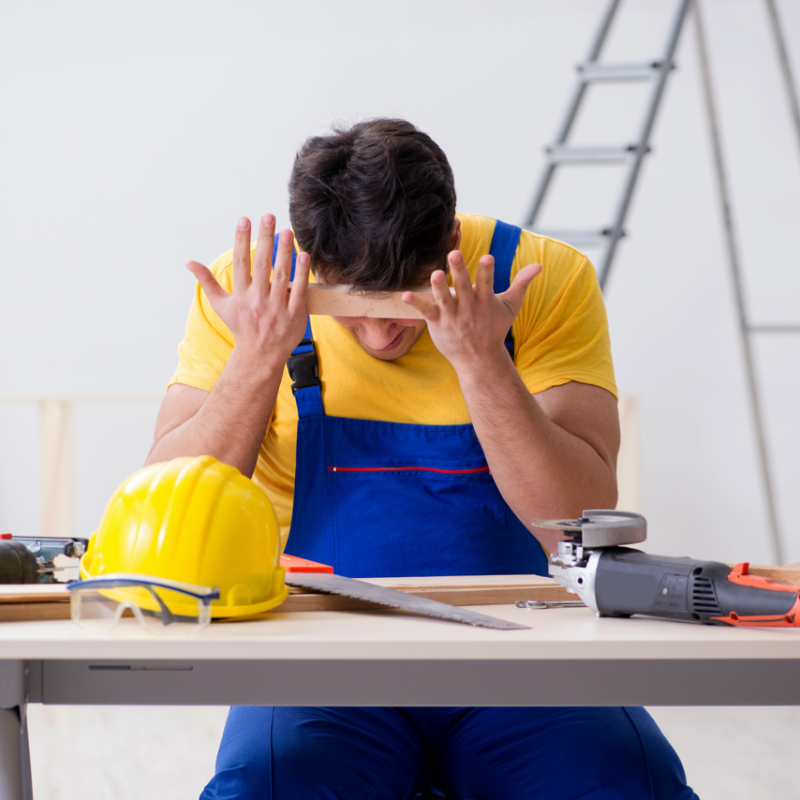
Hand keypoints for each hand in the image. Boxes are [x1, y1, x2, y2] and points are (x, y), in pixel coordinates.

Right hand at [186, 215, 310, 371]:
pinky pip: (299, 292)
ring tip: (287, 231)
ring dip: (285, 252)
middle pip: (262, 265)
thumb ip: (207, 282)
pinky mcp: (294, 315)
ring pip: (282, 276)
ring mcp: (277, 308)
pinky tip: (304, 255)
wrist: (260, 355)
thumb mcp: (221, 305)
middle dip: (265, 239)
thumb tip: (189, 263)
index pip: (241, 263)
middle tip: (269, 216)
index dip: (242, 240)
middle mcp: (258, 301)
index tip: (244, 219)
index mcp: (241, 296)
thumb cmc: (241, 326)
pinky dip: (302, 274)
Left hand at [401, 250, 540, 370]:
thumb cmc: (494, 329)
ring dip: (439, 286)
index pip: (486, 282)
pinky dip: (415, 304)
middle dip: (459, 270)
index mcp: (485, 301)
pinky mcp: (438, 323)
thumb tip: (539, 265)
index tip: (487, 257)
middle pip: (463, 286)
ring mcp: (452, 316)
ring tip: (434, 274)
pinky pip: (426, 312)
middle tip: (454, 254)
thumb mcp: (510, 306)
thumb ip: (521, 283)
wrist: (479, 359)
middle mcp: (468, 307)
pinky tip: (404, 294)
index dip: (486, 270)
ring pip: (444, 299)